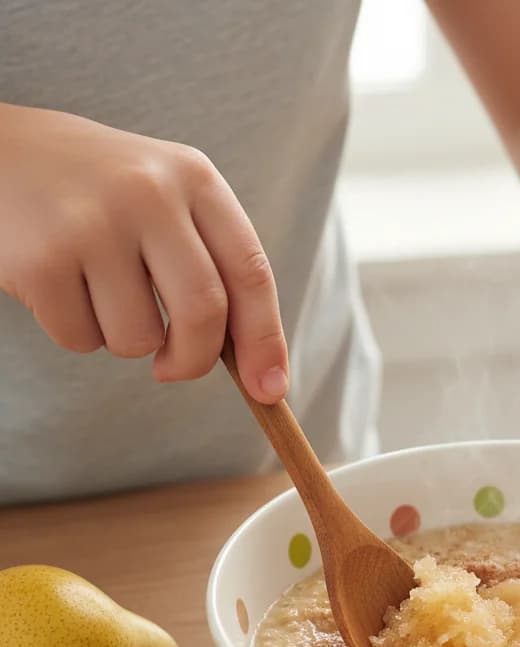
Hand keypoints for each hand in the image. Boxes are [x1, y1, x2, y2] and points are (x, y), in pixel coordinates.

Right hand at [0, 102, 287, 401]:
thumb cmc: (96, 191)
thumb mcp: (165, 200)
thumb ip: (211, 265)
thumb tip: (259, 369)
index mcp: (194, 177)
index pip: (251, 272)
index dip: (266, 340)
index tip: (270, 389)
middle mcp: (149, 191)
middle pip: (204, 314)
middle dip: (194, 361)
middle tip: (172, 368)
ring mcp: (92, 222)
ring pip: (139, 339)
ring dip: (124, 341)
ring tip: (97, 292)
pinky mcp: (41, 258)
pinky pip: (82, 340)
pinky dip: (76, 333)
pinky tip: (59, 285)